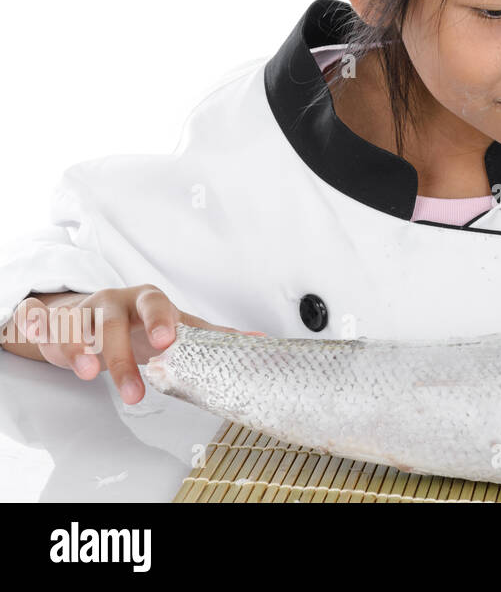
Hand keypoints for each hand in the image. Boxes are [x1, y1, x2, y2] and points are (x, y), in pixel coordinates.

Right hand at [10, 286, 262, 404]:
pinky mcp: (59, 324)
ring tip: (89, 374)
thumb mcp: (174, 325)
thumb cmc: (141, 324)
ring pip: (80, 327)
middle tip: (133, 388)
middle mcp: (116, 302)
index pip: (157, 304)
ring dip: (84, 350)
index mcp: (148, 300)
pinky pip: (53, 331)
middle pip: (115, 322)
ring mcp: (85, 311)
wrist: (94, 317)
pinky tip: (66, 362)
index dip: (161, 320)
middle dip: (122, 354)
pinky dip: (56, 344)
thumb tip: (258, 341)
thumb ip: (210, 336)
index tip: (167, 342)